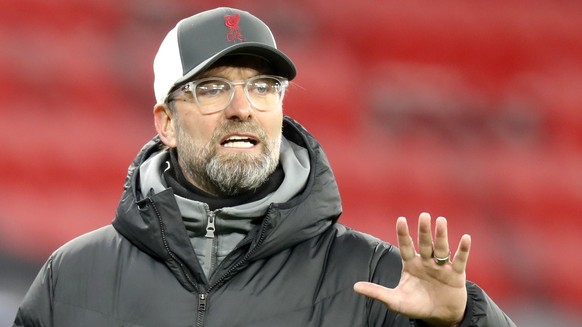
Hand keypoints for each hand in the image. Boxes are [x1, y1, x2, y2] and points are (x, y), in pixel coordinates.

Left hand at [353, 213, 470, 326]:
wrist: (439, 316)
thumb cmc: (416, 305)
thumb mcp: (395, 300)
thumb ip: (377, 292)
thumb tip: (355, 287)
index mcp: (411, 264)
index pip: (405, 247)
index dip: (403, 234)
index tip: (401, 219)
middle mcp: (426, 262)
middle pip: (424, 244)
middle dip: (423, 231)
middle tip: (424, 215)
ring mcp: (441, 267)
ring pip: (441, 248)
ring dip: (441, 235)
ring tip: (441, 220)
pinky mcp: (456, 274)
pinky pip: (460, 260)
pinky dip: (463, 250)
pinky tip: (466, 238)